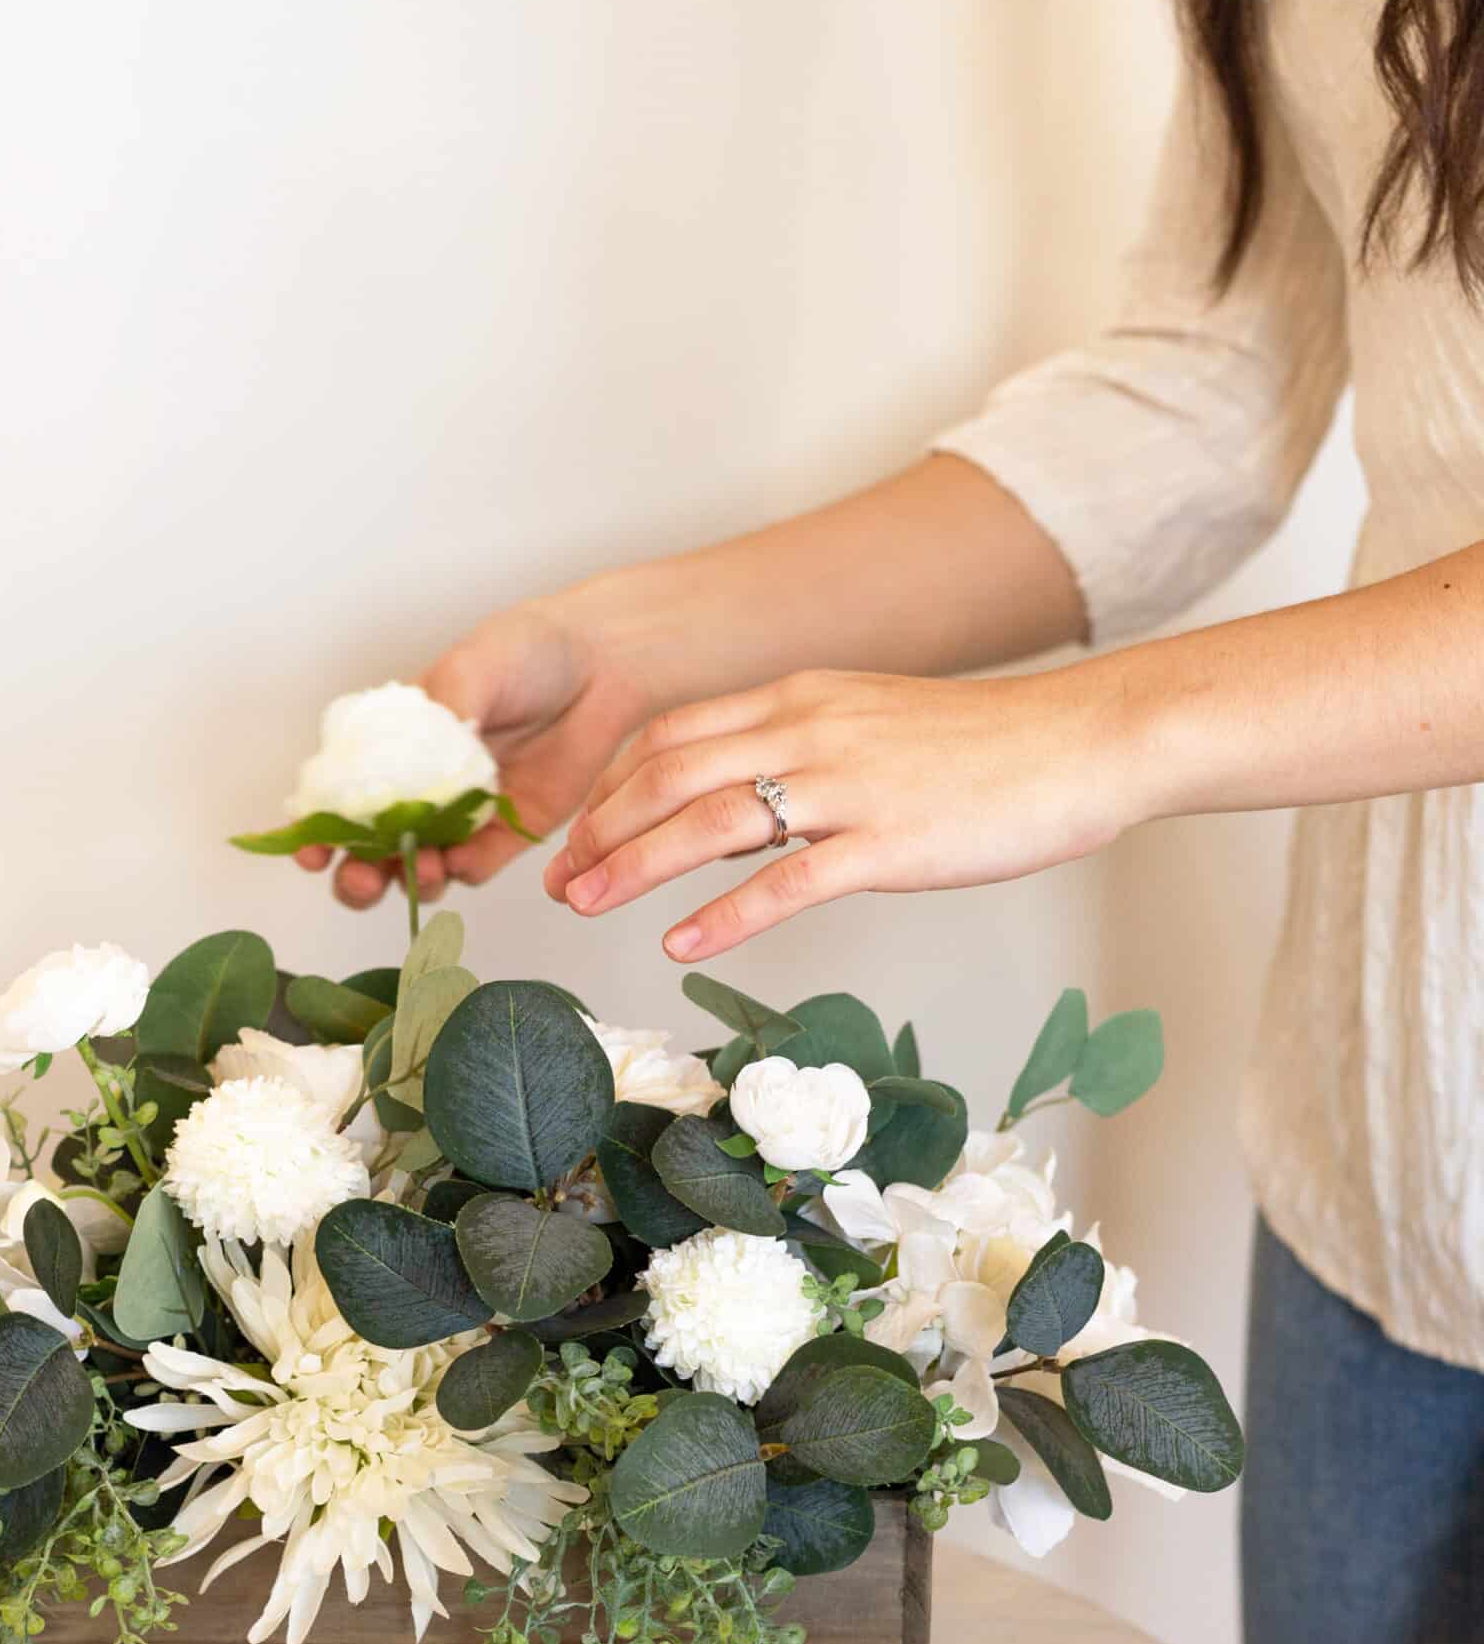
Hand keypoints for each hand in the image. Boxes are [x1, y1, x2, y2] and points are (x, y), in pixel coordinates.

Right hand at [300, 594, 653, 908]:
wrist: (601, 662)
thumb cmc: (527, 650)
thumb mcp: (469, 667)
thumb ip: (438, 714)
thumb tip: (418, 764)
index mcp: (392, 746)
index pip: (339, 797)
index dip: (316, 831)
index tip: (309, 851)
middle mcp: (420, 787)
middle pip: (371, 851)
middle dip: (357, 876)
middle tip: (363, 879)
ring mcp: (462, 814)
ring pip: (419, 869)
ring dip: (409, 879)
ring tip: (421, 868)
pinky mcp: (508, 831)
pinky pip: (477, 865)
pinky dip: (463, 870)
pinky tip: (460, 860)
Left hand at [541, 664, 1133, 959]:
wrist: (1084, 742)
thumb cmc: (985, 748)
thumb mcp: (868, 728)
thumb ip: (793, 760)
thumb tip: (724, 814)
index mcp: (800, 699)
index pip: (672, 735)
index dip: (610, 787)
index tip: (576, 835)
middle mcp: (810, 730)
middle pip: (669, 774)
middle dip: (600, 830)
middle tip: (559, 882)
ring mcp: (848, 786)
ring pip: (709, 821)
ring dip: (634, 866)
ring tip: (585, 906)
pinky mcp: (889, 843)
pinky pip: (787, 881)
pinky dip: (723, 914)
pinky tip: (681, 945)